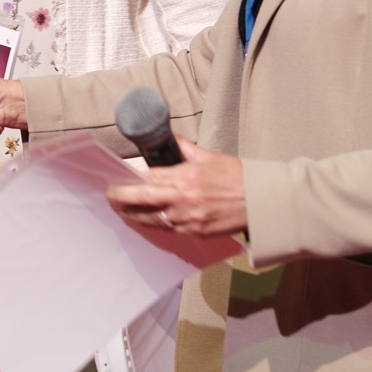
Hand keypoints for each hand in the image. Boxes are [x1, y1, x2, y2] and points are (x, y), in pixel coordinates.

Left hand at [106, 138, 247, 237]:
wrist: (262, 203)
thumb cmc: (239, 177)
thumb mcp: (211, 157)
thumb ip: (186, 149)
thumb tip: (171, 139)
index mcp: (186, 176)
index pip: (149, 178)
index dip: (130, 179)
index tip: (117, 178)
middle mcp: (184, 199)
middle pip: (143, 198)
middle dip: (122, 197)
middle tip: (109, 195)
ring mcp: (188, 218)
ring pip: (152, 218)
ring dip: (134, 214)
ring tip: (121, 209)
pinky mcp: (195, 232)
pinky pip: (168, 228)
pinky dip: (154, 223)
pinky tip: (145, 219)